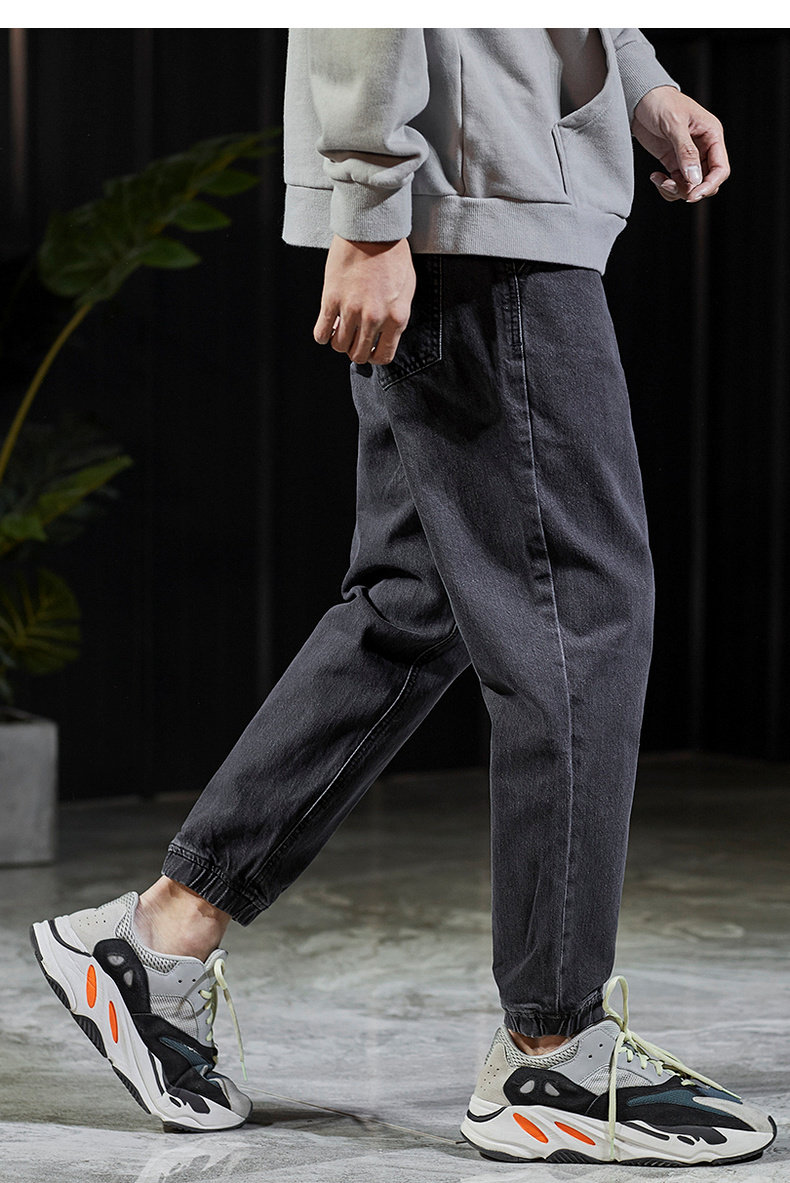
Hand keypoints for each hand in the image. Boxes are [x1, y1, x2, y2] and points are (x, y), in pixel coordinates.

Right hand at [313, 235, 415, 363]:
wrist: (372, 230)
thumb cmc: (392, 256)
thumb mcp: (407, 290)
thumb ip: (397, 317)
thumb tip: (386, 336)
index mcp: (396, 317)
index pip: (383, 356)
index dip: (375, 357)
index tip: (370, 351)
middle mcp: (374, 318)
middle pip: (359, 354)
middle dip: (355, 351)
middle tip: (353, 341)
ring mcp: (351, 309)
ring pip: (339, 345)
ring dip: (339, 342)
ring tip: (340, 330)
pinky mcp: (331, 299)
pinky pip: (321, 332)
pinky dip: (322, 334)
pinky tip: (326, 326)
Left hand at [631, 85, 729, 202]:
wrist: (640, 99)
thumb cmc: (661, 102)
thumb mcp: (674, 124)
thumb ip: (685, 152)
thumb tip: (695, 178)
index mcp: (711, 135)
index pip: (720, 168)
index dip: (709, 185)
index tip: (692, 195)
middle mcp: (703, 148)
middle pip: (707, 181)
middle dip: (691, 189)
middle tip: (671, 186)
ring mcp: (688, 157)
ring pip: (691, 186)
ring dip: (676, 190)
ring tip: (661, 181)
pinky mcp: (673, 162)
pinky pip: (676, 183)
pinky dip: (666, 187)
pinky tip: (655, 177)